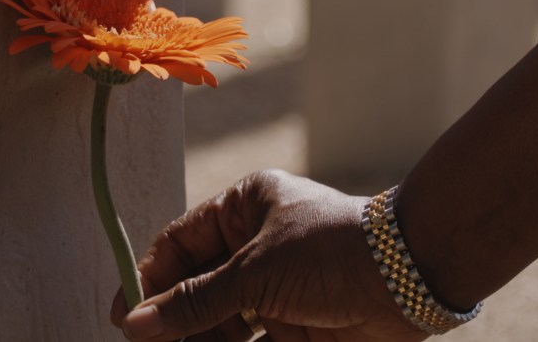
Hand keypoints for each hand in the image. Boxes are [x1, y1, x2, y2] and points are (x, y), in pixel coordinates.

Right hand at [110, 170, 428, 340]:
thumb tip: (135, 324)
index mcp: (242, 209)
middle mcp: (255, 248)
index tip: (124, 320)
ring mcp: (275, 291)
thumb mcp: (255, 273)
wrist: (414, 279)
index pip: (179, 245)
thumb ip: (196, 302)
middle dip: (172, 322)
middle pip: (196, 289)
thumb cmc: (331, 252)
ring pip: (220, 324)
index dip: (149, 280)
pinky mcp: (296, 328)